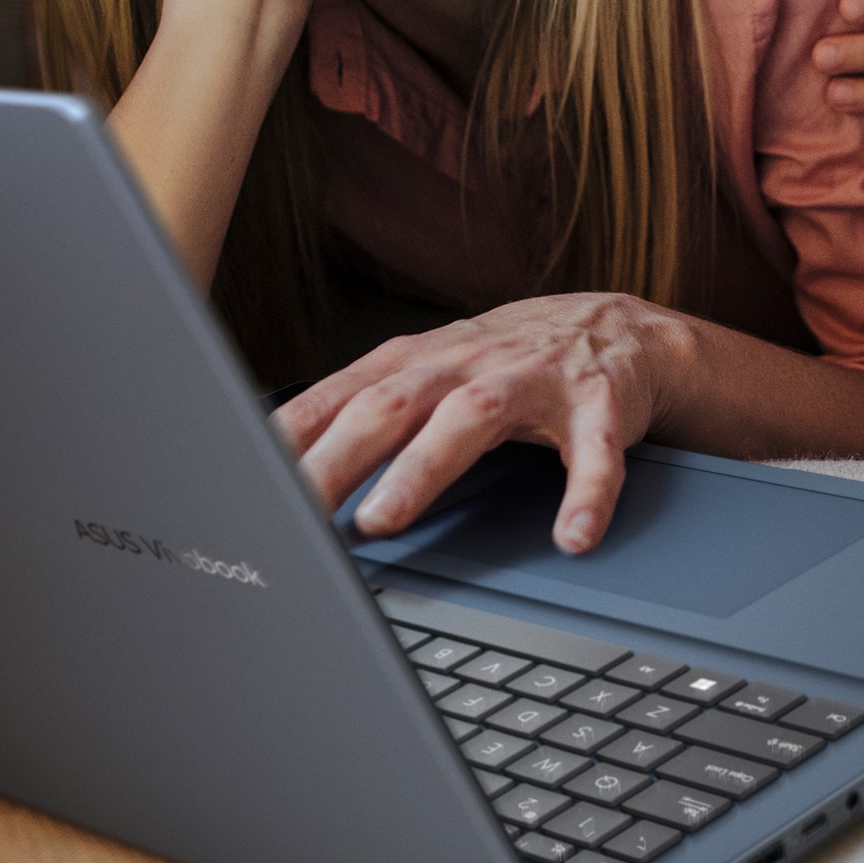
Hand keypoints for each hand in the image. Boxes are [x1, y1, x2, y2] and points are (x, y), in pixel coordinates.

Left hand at [273, 294, 683, 553]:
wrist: (617, 327)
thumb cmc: (504, 362)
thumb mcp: (430, 374)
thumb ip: (364, 411)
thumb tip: (280, 463)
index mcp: (422, 362)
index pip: (342, 397)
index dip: (292, 437)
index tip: (246, 481)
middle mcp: (469, 364)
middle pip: (391, 404)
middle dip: (337, 456)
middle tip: (293, 509)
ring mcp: (534, 380)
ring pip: (472, 418)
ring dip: (424, 466)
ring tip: (384, 517)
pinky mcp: (598, 405)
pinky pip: (594, 452)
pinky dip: (586, 493)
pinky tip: (572, 535)